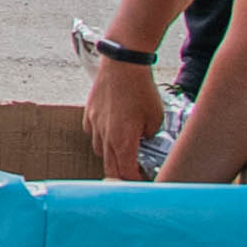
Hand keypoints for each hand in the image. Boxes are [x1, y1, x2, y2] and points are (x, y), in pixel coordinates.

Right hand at [79, 52, 161, 177]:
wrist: (122, 64)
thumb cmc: (140, 89)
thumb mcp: (157, 117)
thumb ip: (150, 135)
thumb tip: (144, 138)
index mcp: (123, 142)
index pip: (126, 174)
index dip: (135, 181)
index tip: (141, 182)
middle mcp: (105, 136)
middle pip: (110, 168)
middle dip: (121, 176)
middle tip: (131, 175)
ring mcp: (94, 125)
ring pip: (99, 151)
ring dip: (111, 157)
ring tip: (122, 152)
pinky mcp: (89, 113)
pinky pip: (92, 133)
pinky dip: (101, 138)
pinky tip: (110, 131)